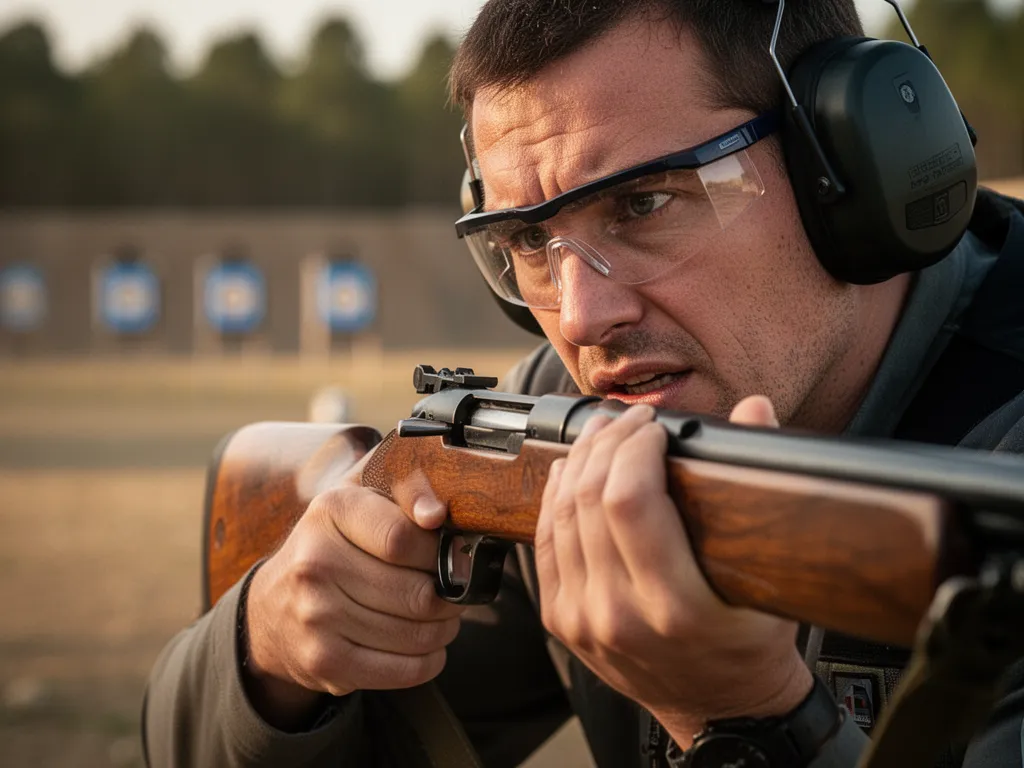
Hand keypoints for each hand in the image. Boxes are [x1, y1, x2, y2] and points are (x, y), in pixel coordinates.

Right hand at [242, 455, 465, 728]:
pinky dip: (430, 660)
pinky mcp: (324, 662)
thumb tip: (437, 513)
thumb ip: (408, 488)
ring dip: (444, 629)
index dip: (441, 552)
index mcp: (331, 510)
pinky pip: (406, 670)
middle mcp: (315, 563)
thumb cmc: (337, 542)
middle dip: (451, 596)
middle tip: (453, 591)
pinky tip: (425, 645)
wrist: (273, 605)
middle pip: (418, 593)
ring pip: (418, 634)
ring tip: (439, 616)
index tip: (451, 555)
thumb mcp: (364, 496)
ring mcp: (315, 617)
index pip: (404, 538)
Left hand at [534, 396, 811, 747]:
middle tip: (628, 421)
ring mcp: (583, 620)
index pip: (631, 501)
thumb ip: (759, 486)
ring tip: (601, 433)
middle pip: (591, 500)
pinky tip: (570, 471)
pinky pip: (546, 542)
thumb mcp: (771, 578)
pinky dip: (555, 497)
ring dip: (579, 462)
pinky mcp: (562, 620)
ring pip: (561, 515)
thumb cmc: (750, 645)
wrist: (719, 711)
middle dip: (608, 443)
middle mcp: (620, 615)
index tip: (654, 427)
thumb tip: (755, 409)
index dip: (636, 448)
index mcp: (676, 607)